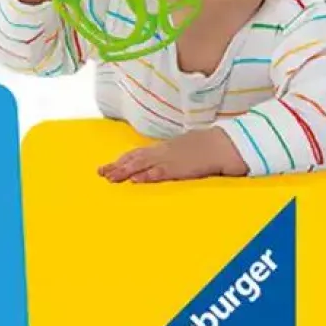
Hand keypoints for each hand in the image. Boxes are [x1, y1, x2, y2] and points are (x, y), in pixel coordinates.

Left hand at [99, 130, 249, 183]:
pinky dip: (148, 176)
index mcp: (164, 148)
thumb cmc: (206, 148)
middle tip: (101, 174)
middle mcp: (164, 152)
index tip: (106, 167)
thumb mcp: (183, 149)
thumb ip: (168, 156)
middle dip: (117, 166)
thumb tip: (154, 166)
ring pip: (144, 164)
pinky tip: (137, 180)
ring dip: (126, 171)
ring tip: (112, 178)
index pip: (138, 153)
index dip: (121, 160)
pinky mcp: (181, 168)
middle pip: (136, 158)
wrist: (224, 145)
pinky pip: (162, 172)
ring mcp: (171, 159)